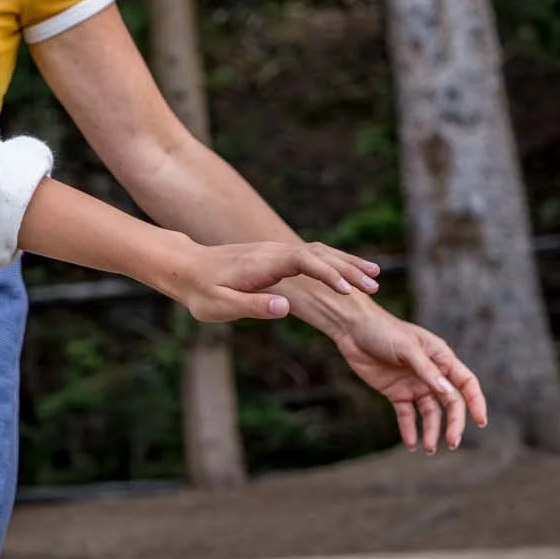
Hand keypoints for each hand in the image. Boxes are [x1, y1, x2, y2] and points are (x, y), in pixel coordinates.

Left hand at [171, 240, 382, 325]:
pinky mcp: (277, 256)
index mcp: (263, 263)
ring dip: (345, 263)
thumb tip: (285, 307)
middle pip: (318, 254)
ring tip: (374, 277)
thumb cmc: (201, 291)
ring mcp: (276, 251)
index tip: (349, 291)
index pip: (304, 262)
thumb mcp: (221, 305)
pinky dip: (332, 262)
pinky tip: (348, 273)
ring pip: (318, 252)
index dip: (328, 274)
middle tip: (374, 286)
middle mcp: (273, 251)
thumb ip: (253, 306)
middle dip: (347, 268)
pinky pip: (311, 256)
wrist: (185, 268)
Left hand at [330, 308, 487, 452]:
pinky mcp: (396, 392)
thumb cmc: (383, 330)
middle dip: (453, 423)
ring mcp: (414, 384)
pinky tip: (411, 444)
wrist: (352, 329)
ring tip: (429, 449)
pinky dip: (409, 429)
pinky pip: (406, 415)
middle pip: (450, 403)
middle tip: (452, 443)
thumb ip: (427, 370)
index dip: (475, 402)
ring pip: (429, 413)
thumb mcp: (407, 348)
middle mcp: (431, 374)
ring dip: (431, 431)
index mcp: (441, 358)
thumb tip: (449, 393)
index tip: (481, 422)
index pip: (466, 383)